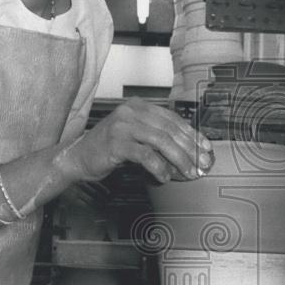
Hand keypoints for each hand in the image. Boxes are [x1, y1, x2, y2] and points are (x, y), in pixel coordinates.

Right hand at [62, 98, 213, 183]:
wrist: (78, 157)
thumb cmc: (108, 149)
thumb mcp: (135, 137)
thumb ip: (156, 138)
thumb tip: (187, 152)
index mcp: (139, 107)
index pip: (173, 118)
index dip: (193, 134)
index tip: (206, 149)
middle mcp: (131, 112)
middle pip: (170, 130)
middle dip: (190, 150)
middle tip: (202, 165)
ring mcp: (122, 126)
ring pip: (161, 141)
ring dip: (179, 159)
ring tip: (188, 173)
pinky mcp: (116, 143)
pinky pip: (145, 155)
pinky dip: (158, 167)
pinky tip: (164, 177)